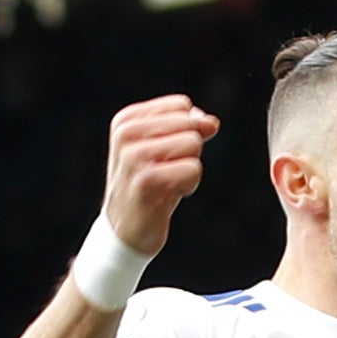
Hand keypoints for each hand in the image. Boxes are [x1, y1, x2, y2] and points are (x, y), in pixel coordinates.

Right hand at [99, 95, 216, 253]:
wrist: (125, 231)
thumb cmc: (148, 186)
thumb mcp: (164, 148)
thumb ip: (189, 127)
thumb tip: (211, 123)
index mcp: (125, 120)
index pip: (181, 106)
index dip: (185, 130)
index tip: (164, 155)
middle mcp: (126, 134)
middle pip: (189, 124)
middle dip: (189, 151)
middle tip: (166, 173)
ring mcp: (134, 157)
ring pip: (193, 144)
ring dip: (189, 169)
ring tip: (167, 184)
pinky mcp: (147, 181)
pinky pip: (194, 169)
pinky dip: (189, 185)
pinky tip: (169, 197)